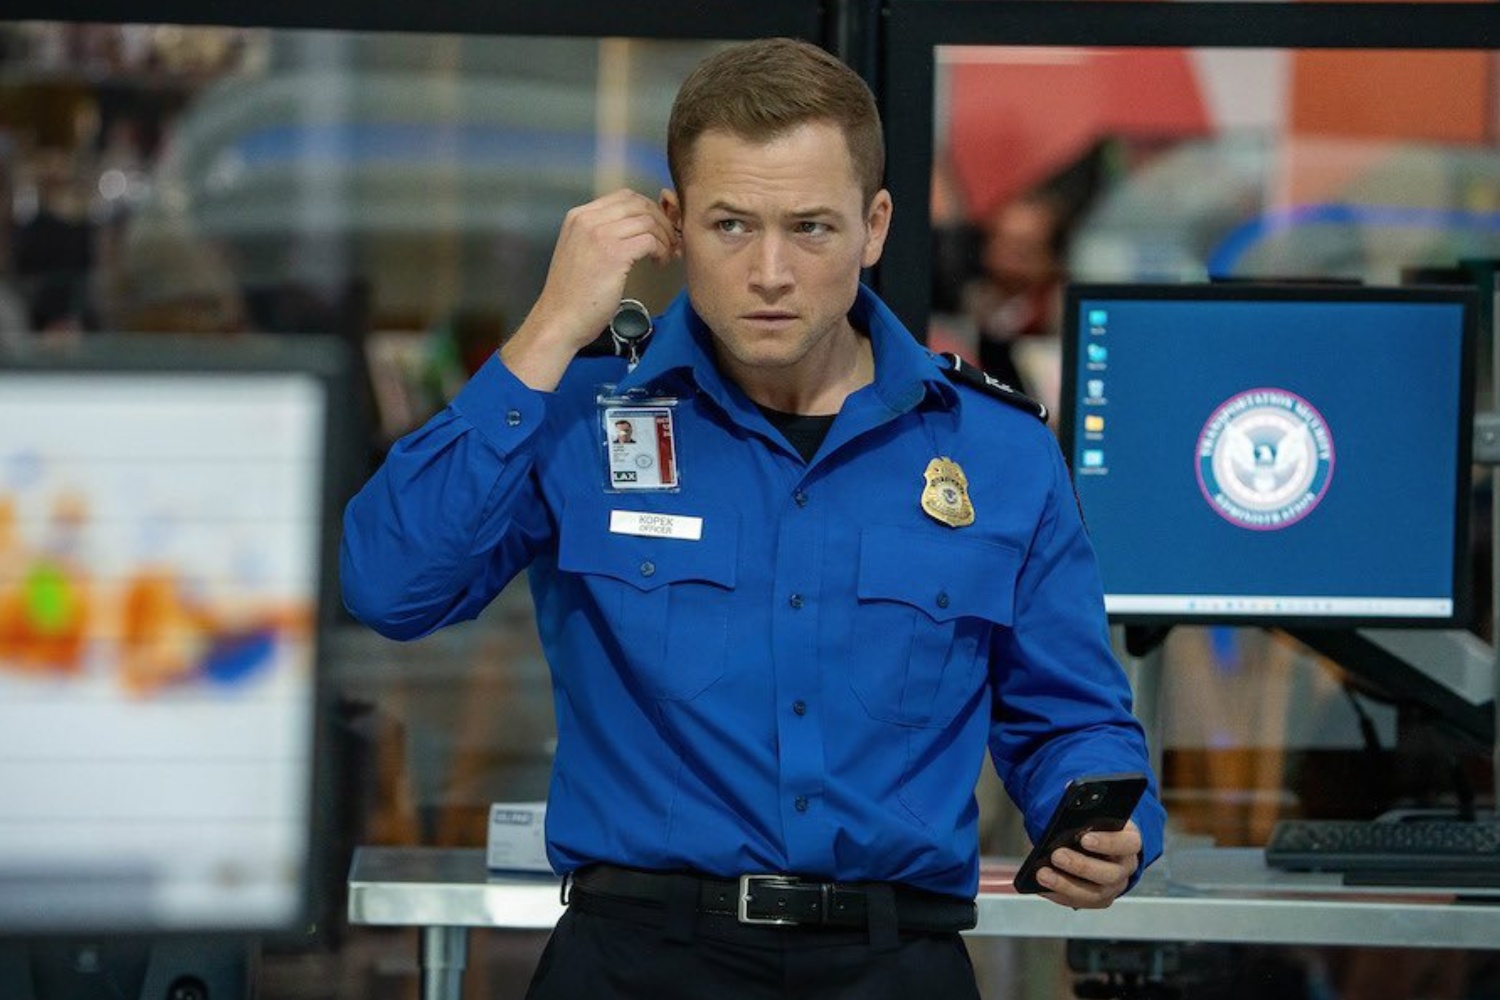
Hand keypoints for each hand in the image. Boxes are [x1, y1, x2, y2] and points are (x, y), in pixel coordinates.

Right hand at [502, 189, 678, 389]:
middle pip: (640, 204)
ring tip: (665, 256)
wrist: (559, 320)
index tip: (658, 228)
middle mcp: (588, 219)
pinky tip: (659, 264)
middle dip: (662, 221)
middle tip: (670, 242)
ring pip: (648, 221)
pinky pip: (650, 240)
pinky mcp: (614, 253)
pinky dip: (661, 250)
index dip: (649, 210)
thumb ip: (601, 235)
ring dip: (664, 238)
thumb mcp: (581, 252)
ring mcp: (600, 234)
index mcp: (579, 216)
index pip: (625, 197)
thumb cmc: (572, 295)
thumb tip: (636, 229)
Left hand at [1033, 820, 1140, 909]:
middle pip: (1109, 874)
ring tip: (1043, 874)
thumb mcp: (1096, 816)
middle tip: (1057, 855)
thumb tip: (1066, 808)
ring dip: (1065, 884)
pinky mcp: (1098, 900)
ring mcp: (1113, 887)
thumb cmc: (1097, 828)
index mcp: (1129, 842)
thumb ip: (1085, 814)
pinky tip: (1042, 887)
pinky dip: (1059, 894)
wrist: (1101, 846)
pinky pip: (1079, 902)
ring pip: (1094, 893)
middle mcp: (1125, 868)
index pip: (1127, 843)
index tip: (1084, 838)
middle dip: (1081, 865)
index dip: (1108, 842)